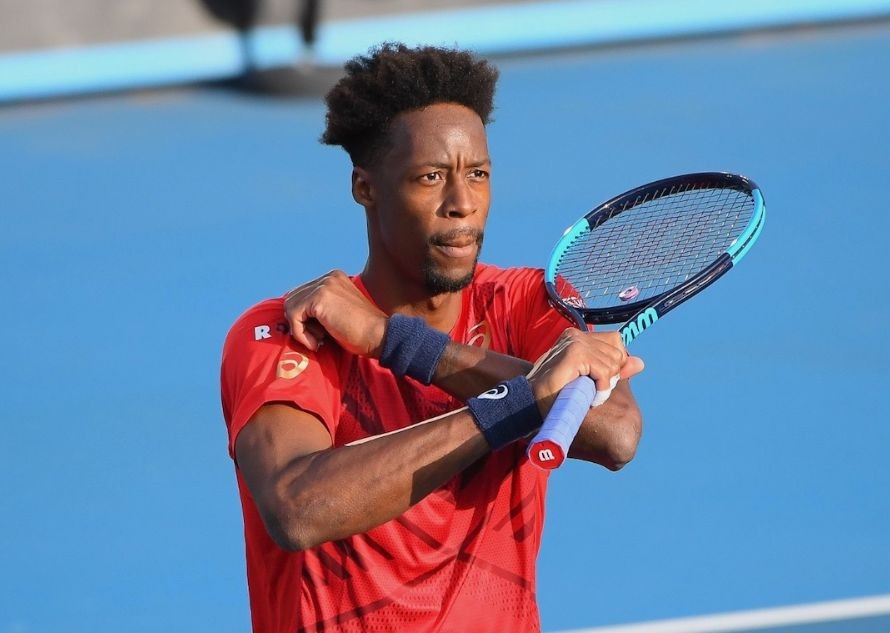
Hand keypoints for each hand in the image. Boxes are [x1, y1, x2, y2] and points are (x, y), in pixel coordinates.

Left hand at [284, 270, 387, 356]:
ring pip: (291, 306)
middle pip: (293, 298)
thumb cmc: (362, 333)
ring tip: (319, 341)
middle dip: (300, 322)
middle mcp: (329, 277)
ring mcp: (324, 285)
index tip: (320, 335)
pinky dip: (300, 334)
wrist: (380, 337)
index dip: (304, 318)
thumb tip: (293, 317)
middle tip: (318, 338)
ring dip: (300, 329)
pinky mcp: (320, 298)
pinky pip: (294, 316)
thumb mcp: (338, 314)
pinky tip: (317, 343)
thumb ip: (320, 309)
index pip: (302, 294)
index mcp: (334, 279)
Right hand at [527, 329, 643, 416]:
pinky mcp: (574, 354)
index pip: (616, 341)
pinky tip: (589, 396)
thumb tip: (640, 362)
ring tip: (586, 393)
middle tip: (591, 389)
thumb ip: (614, 369)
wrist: (531, 402)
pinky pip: (604, 371)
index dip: (614, 363)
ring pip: (612, 363)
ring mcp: (574, 343)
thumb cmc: (556, 392)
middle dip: (610, 376)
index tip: (599, 380)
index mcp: (578, 337)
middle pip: (618, 352)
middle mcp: (576, 335)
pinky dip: (601, 388)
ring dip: (604, 385)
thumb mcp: (590, 378)